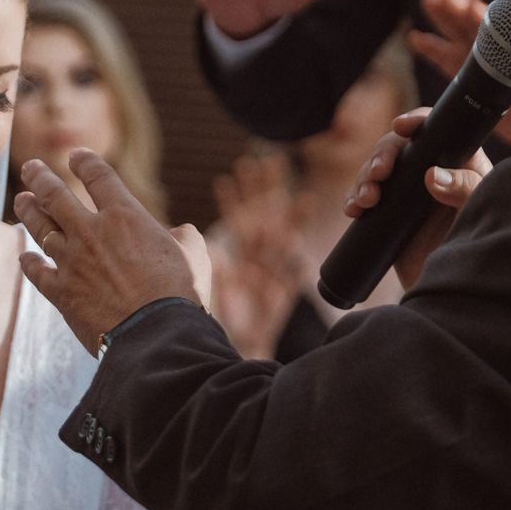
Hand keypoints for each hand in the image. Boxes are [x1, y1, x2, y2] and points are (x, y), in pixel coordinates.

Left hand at [14, 150, 209, 354]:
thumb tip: (179, 231)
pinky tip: (25, 256)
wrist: (156, 335)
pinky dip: (29, 262)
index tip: (76, 156)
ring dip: (28, 210)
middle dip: (40, 177)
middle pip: (55, 194)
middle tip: (30, 168)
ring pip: (40, 227)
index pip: (98, 176)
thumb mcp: (194, 255)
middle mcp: (91, 232)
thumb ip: (183, 236)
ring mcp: (71, 261)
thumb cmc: (181, 294)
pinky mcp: (61, 292)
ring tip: (21, 199)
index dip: (84, 161)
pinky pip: (37, 271)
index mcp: (124, 215)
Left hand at [209, 153, 312, 358]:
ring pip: (285, 241)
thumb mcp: (206, 286)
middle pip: (265, 217)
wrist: (233, 348)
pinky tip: (305, 260)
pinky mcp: (282, 297)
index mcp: (237, 253)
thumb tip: (205, 242)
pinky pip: (292, 281)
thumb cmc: (219, 317)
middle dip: (269, 190)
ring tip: (305, 198)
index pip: (237, 217)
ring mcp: (272, 275)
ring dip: (295, 220)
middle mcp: (256, 258)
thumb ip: (208, 264)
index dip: (237, 196)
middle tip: (272, 160)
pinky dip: (298, 272)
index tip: (236, 171)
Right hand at [342, 110, 491, 288]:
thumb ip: (465, 190)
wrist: (457, 294)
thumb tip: (432, 175)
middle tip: (379, 174)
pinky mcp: (389, 217)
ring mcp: (407, 196)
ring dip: (364, 178)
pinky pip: (364, 200)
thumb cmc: (482, 249)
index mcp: (460, 164)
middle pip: (398, 148)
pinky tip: (353, 209)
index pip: (437, 131)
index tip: (401, 127)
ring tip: (366, 200)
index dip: (417, 121)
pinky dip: (354, 200)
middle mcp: (431, 174)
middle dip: (382, 155)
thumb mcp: (480, 214)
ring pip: (377, 172)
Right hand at [409, 0, 510, 147]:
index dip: (479, 14)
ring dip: (440, 19)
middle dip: (454, 6)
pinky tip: (416, 37)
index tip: (467, 3)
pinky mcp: (466, 78)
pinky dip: (430, 48)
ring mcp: (476, 61)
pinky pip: (443, 60)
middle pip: (469, 22)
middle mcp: (492, 48)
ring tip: (429, 0)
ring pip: (453, 35)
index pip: (493, 25)